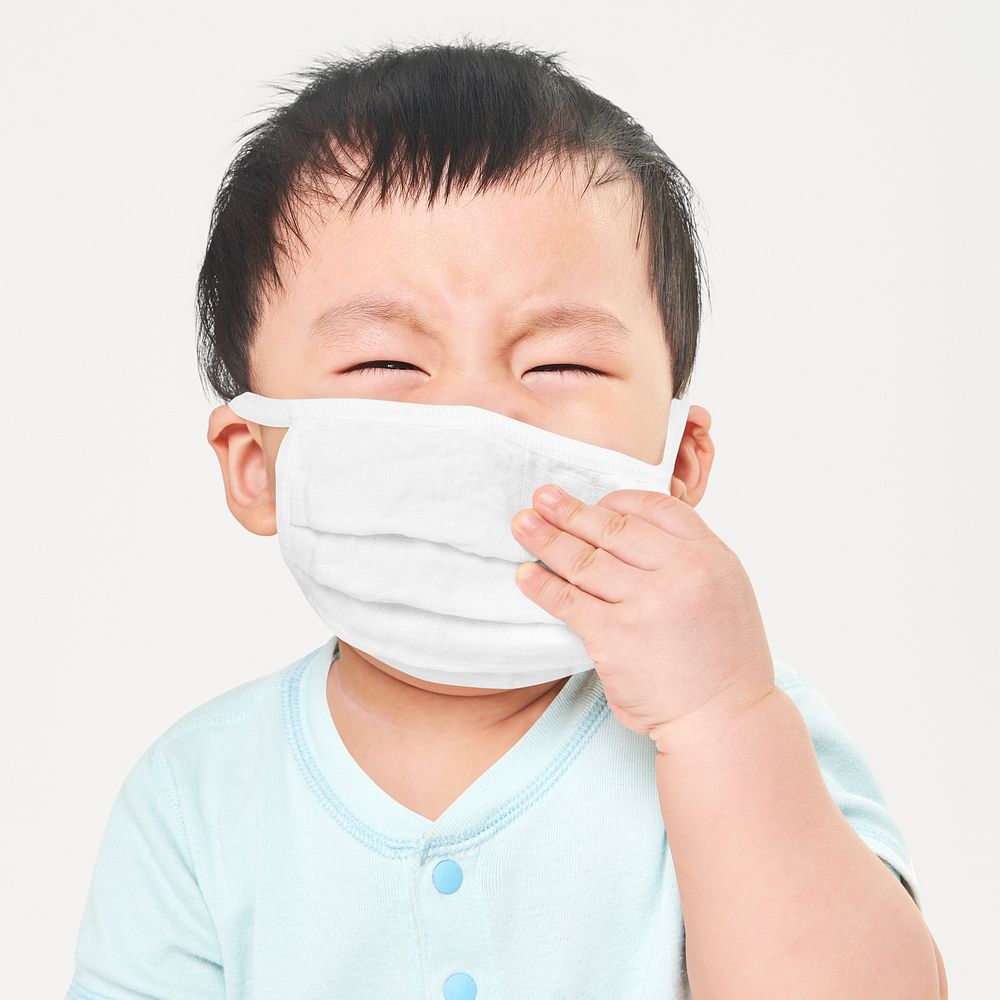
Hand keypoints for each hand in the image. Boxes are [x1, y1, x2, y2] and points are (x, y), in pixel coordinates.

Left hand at [511, 484, 774, 750]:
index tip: (593, 501)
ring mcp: (648, 604)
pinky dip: (541, 585)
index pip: (657, 508)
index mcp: (711, 556)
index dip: (618, 501)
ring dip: (546, 539)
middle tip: (541, 496)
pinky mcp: (616, 637)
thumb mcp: (725, 591)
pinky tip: (523, 574)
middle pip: (613, 529)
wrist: (725, 721)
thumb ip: (686, 559)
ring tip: (521, 523)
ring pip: (585, 560)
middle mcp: (682, 573)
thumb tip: (629, 530)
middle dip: (570, 511)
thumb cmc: (723, 661)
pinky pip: (568, 600)